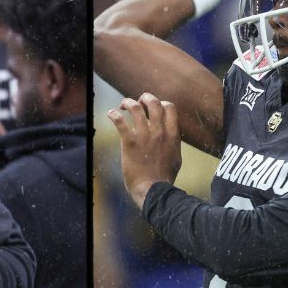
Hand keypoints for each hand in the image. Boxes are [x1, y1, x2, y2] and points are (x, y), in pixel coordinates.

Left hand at [107, 93, 181, 207]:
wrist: (152, 189)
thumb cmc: (164, 177)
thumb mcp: (176, 157)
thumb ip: (174, 143)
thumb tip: (172, 136)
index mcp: (172, 134)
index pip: (169, 107)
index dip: (161, 103)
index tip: (153, 109)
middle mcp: (159, 132)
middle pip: (153, 102)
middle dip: (145, 97)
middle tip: (138, 102)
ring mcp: (144, 136)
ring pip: (135, 107)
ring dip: (128, 102)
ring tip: (123, 106)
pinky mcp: (129, 142)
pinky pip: (120, 121)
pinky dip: (114, 114)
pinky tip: (111, 114)